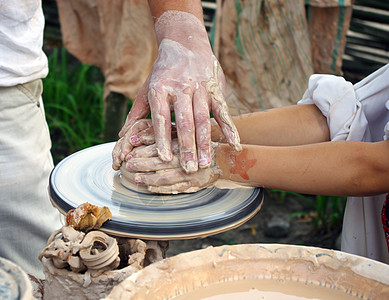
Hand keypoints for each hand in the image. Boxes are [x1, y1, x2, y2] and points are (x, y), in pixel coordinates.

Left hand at [116, 11, 240, 173]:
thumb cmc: (163, 71)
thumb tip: (124, 135)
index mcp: (160, 88)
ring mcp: (200, 88)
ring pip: (204, 118)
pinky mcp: (215, 88)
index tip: (164, 159)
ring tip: (206, 164)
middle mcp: (181, 88)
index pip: (161, 117)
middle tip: (190, 170)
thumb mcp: (147, 88)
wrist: (185, 43)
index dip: (162, 139)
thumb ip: (137, 112)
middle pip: (185, 122)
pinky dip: (229, 128)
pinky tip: (234, 144)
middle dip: (187, 147)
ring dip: (206, 143)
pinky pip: (223, 110)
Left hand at [121, 141, 219, 193]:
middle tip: (128, 164)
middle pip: (160, 163)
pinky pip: (174, 189)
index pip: (160, 147)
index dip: (143, 150)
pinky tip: (149, 187)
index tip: (130, 151)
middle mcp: (187, 159)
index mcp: (184, 142)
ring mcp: (191, 174)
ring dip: (148, 178)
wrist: (224, 157)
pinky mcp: (194, 185)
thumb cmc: (200, 141)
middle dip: (142, 164)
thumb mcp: (183, 132)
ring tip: (136, 178)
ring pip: (165, 178)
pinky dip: (160, 189)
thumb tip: (138, 135)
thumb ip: (163, 132)